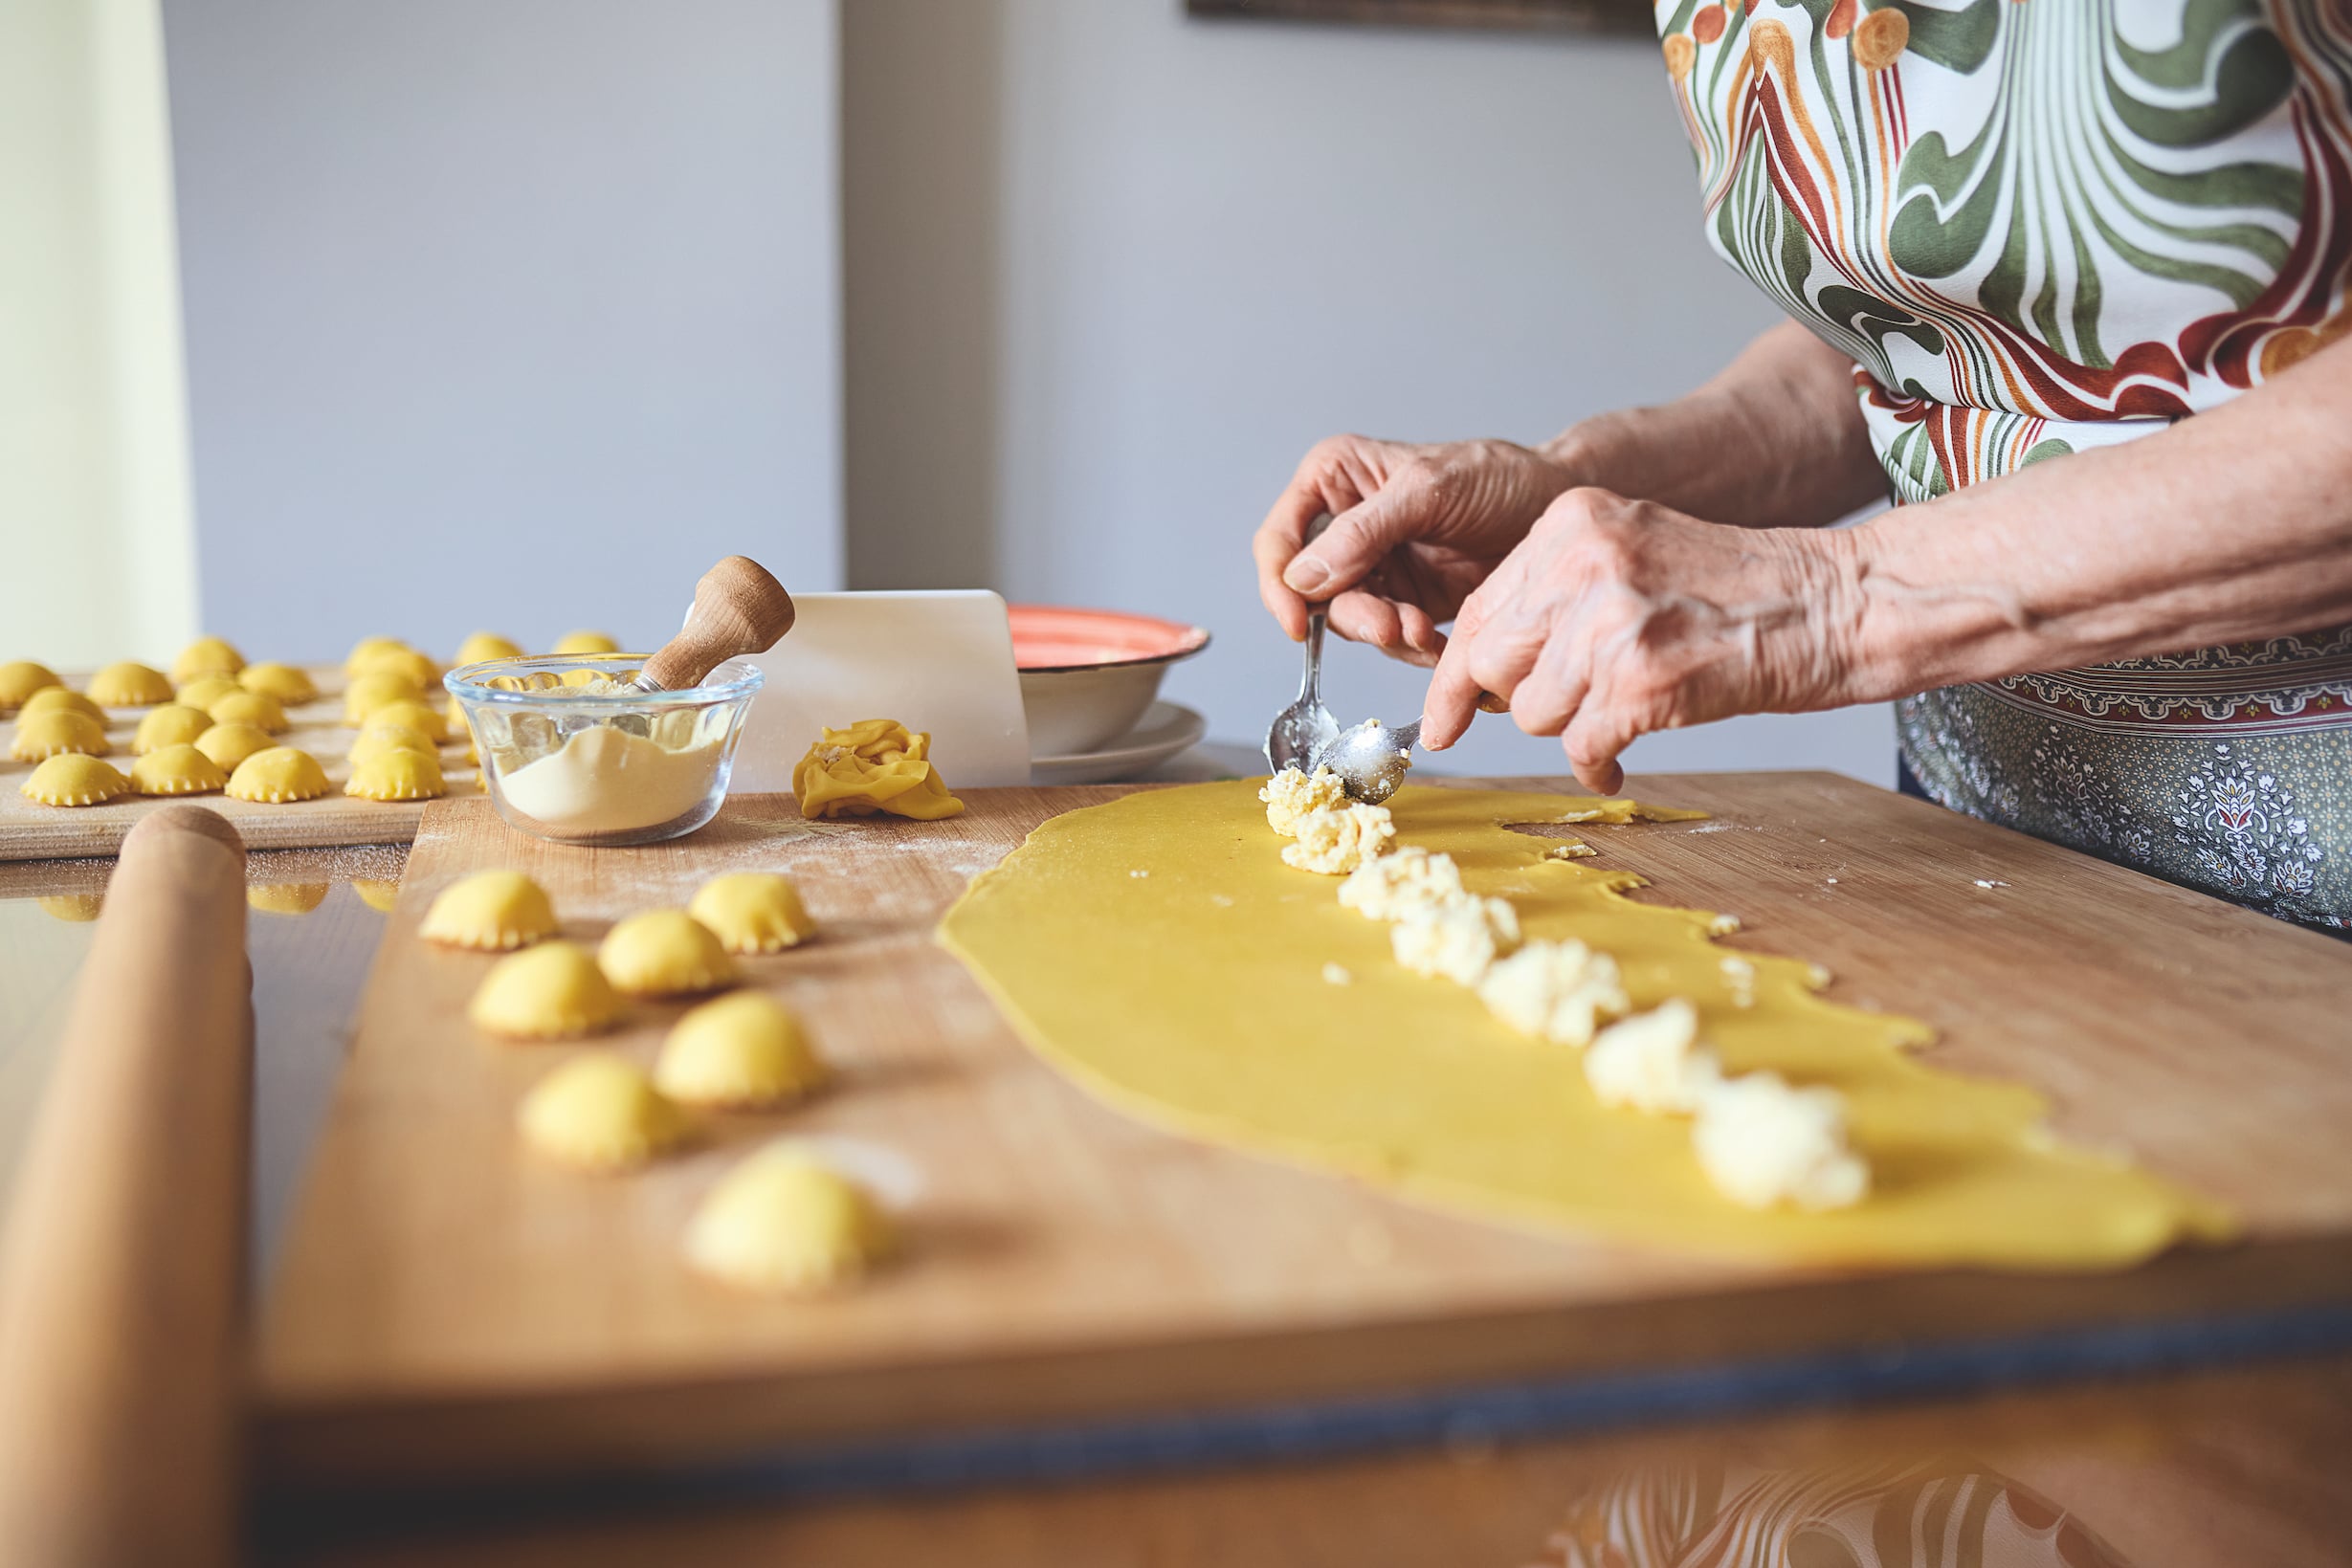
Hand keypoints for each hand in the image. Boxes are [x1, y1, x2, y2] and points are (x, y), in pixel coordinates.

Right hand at [1253, 435, 1575, 665]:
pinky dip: (1407, 644)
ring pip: (1348, 620)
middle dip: (1351, 616)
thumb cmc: (1501, 477)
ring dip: (1382, 633)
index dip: (1280, 585)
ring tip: (1423, 629)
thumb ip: (1364, 531)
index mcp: (1336, 480)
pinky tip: (1436, 636)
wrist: (1558, 508)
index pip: (1280, 539)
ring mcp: (1375, 565)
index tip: (1299, 623)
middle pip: (1312, 591)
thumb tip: (1305, 576)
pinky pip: (1386, 636)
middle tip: (1391, 625)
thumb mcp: (1429, 490)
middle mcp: (1345, 524)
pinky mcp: (1405, 599)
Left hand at [1422, 488, 1866, 792]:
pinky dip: (1598, 763)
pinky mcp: (1640, 680)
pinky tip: (1624, 754)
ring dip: (1570, 728)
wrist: (1833, 602)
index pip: (1476, 610)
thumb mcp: (1633, 553)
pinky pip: (1580, 747)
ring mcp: (1609, 621)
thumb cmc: (1738, 589)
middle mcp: (1580, 562)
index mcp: (1569, 523)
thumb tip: (1481, 669)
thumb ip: (1556, 593)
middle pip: (1492, 663)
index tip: (1442, 719)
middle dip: (1519, 701)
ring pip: (1532, 712)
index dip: (1453, 675)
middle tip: (1572, 704)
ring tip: (1623, 708)